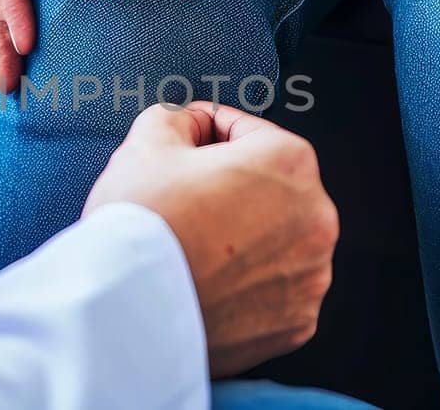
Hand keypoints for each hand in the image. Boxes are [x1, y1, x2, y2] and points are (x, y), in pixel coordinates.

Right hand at [85, 102, 338, 376]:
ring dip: (243, 239)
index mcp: (289, 163)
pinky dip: (247, 287)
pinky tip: (209, 280)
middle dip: (231, 189)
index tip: (191, 146)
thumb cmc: (141, 226)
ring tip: (194, 245)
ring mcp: (309, 275)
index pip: (250, 132)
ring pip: (275, 243)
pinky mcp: (295, 322)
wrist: (125, 307)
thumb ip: (178, 118)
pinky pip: (273, 292)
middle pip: (268, 190)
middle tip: (185, 201)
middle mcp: (314, 219)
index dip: (210, 134)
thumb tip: (189, 125)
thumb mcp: (147, 142)